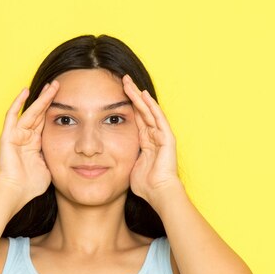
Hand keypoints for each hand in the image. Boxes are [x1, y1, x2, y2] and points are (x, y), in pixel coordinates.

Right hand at [0, 80, 59, 207]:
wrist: (16, 192)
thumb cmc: (30, 185)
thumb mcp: (50, 168)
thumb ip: (56, 158)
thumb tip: (70, 153)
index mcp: (35, 144)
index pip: (46, 121)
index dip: (54, 109)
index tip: (64, 98)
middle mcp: (25, 137)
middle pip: (39, 113)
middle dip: (49, 99)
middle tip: (58, 85)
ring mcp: (16, 135)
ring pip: (30, 112)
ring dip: (40, 98)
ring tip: (50, 85)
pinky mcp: (7, 136)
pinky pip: (12, 115)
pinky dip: (18, 103)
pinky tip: (25, 91)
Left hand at [122, 74, 180, 204]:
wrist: (159, 193)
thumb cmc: (146, 186)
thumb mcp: (129, 167)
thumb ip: (123, 159)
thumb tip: (107, 158)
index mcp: (146, 143)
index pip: (136, 119)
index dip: (127, 106)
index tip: (117, 93)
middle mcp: (154, 136)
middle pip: (142, 110)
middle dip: (132, 95)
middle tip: (123, 80)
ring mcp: (162, 136)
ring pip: (149, 111)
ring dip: (139, 96)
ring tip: (129, 82)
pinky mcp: (167, 138)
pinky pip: (158, 118)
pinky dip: (151, 106)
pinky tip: (143, 95)